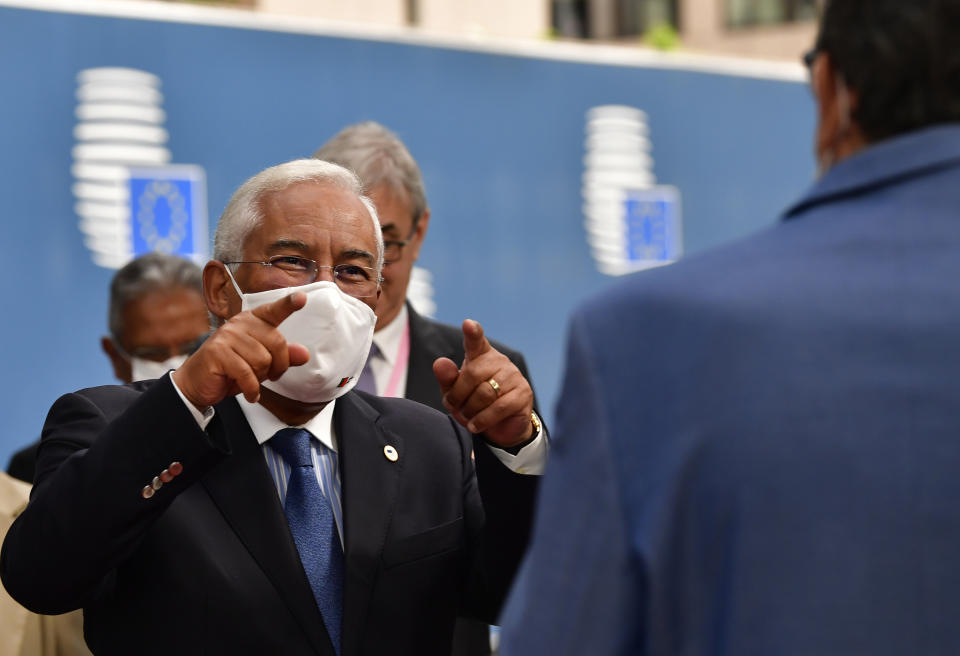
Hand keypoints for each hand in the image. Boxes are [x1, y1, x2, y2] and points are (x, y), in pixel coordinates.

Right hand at [172, 292, 309, 408]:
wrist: (197, 383)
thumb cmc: (231, 370)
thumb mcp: (262, 364)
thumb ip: (283, 356)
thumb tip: (304, 354)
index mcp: (252, 321)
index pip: (274, 310)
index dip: (289, 304)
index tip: (302, 297)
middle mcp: (239, 323)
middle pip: (277, 343)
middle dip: (278, 366)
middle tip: (269, 376)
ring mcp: (227, 336)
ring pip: (263, 360)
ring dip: (261, 379)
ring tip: (250, 382)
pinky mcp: (218, 352)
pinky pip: (247, 373)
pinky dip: (252, 389)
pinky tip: (249, 394)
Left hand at [433, 319, 533, 447]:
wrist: (500, 426)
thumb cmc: (474, 404)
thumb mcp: (455, 393)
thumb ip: (447, 378)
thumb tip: (439, 363)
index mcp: (480, 355)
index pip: (476, 341)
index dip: (472, 332)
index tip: (468, 325)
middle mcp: (498, 361)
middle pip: (472, 374)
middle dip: (458, 395)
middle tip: (454, 407)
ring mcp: (513, 376)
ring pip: (485, 393)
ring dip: (470, 410)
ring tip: (467, 418)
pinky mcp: (523, 393)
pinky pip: (499, 407)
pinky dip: (483, 419)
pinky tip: (475, 425)